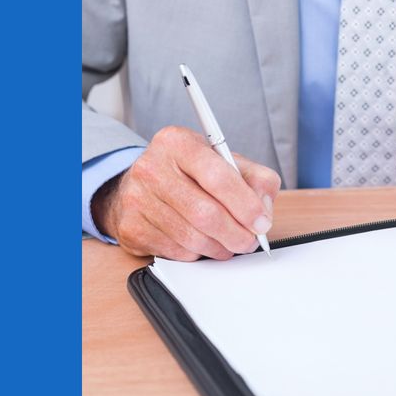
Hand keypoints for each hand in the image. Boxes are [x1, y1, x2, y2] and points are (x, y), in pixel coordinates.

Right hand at [91, 125, 280, 259]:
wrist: (142, 184)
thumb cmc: (188, 173)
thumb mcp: (223, 162)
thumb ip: (255, 179)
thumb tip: (263, 211)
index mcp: (177, 142)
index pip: (217, 175)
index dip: (245, 204)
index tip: (261, 223)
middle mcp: (152, 167)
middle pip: (205, 213)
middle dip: (236, 234)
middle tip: (249, 241)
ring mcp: (137, 198)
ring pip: (192, 238)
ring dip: (219, 248)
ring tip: (228, 242)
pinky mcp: (132, 227)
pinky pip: (176, 252)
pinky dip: (197, 253)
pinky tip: (200, 241)